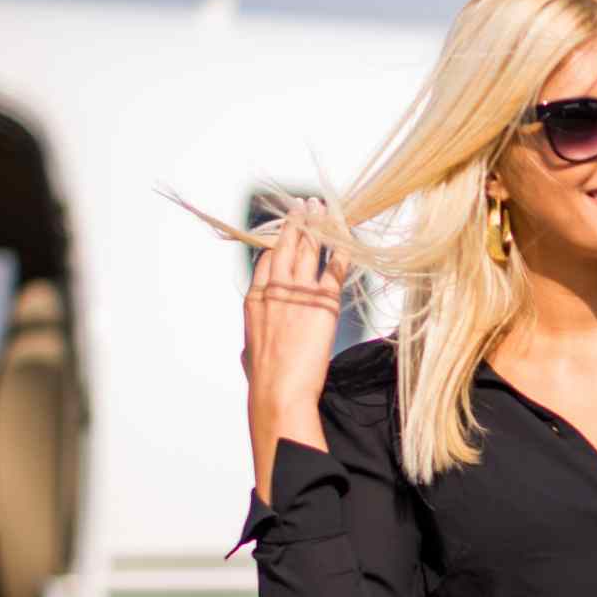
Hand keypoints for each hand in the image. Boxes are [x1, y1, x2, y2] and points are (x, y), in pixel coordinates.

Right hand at [244, 199, 346, 496]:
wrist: (279, 391)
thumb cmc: (265, 380)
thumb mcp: (250, 354)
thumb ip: (253, 342)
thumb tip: (249, 351)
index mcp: (255, 300)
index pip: (267, 260)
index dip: (279, 242)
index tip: (287, 229)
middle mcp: (275, 290)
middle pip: (287, 246)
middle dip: (297, 223)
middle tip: (304, 205)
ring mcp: (298, 293)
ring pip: (308, 250)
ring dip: (317, 227)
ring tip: (322, 209)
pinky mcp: (323, 303)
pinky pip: (334, 269)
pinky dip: (341, 252)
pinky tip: (347, 240)